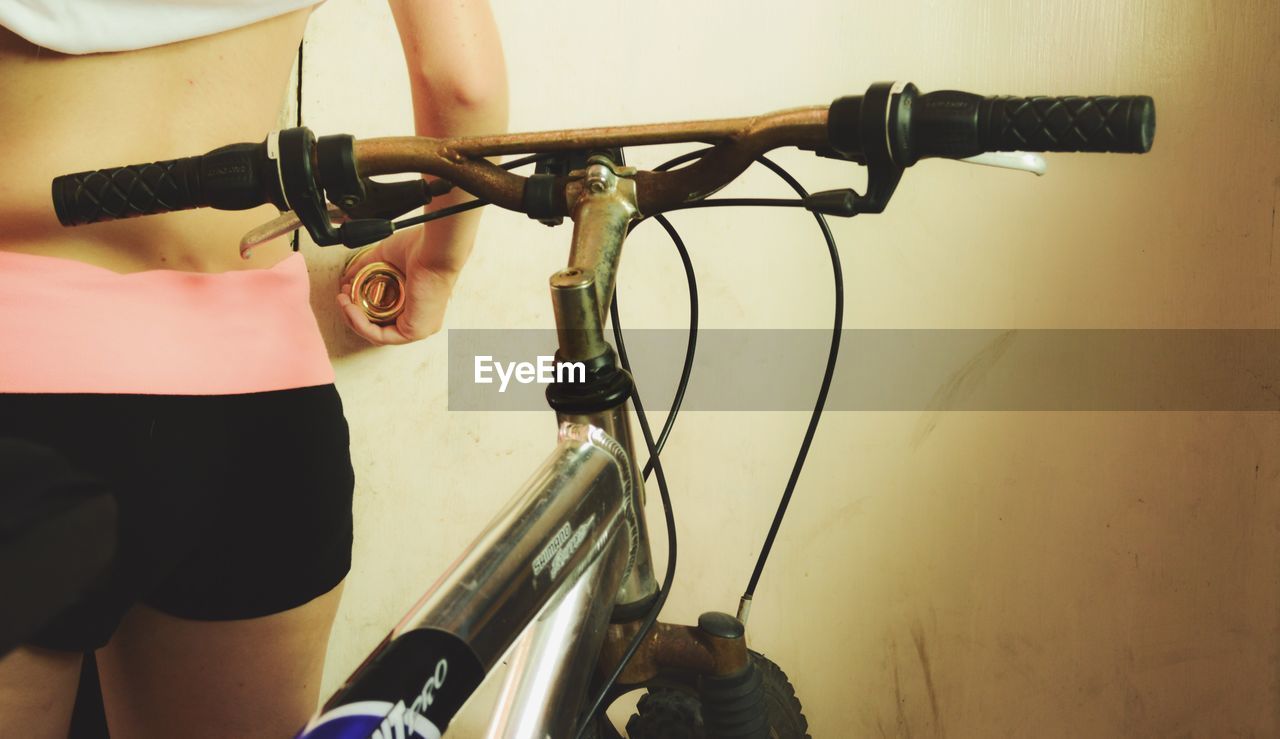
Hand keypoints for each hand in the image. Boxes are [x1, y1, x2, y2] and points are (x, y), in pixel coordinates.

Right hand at [336, 227, 456, 345]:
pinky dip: (361, 324)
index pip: (383, 317)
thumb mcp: (385, 258)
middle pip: (377, 327)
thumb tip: (348, 276)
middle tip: (343, 296)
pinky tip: (351, 308)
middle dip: (353, 313)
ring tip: (344, 301)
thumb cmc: (422, 249)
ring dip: (353, 319)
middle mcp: (419, 319)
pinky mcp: (414, 331)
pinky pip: (380, 336)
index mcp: (417, 305)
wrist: (434, 249)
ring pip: (377, 334)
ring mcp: (418, 327)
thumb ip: (365, 267)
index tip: (347, 291)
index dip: (360, 307)